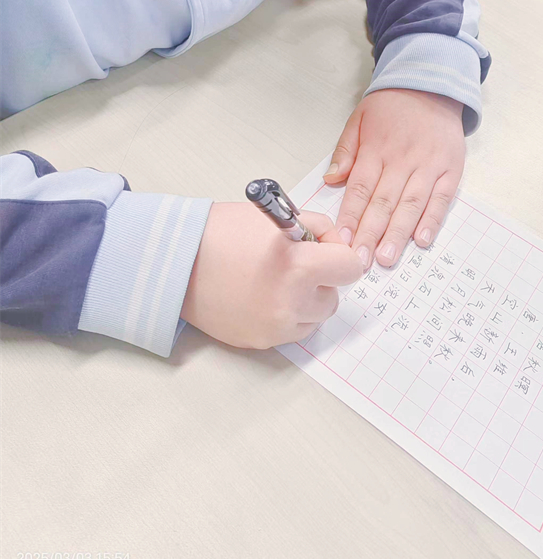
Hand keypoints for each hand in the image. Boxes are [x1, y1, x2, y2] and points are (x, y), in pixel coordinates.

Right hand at [181, 202, 362, 348]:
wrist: (175, 261)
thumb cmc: (219, 233)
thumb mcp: (275, 217)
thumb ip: (313, 228)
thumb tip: (334, 244)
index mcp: (298, 265)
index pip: (350, 267)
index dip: (338, 253)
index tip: (325, 248)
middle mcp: (291, 302)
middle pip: (333, 297)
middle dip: (321, 280)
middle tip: (296, 263)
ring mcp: (275, 326)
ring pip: (314, 318)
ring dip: (305, 301)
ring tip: (276, 280)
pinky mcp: (260, 341)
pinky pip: (290, 332)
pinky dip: (285, 315)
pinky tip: (261, 295)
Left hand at [324, 89, 464, 270]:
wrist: (432, 84)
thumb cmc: (392, 105)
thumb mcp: (359, 118)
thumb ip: (346, 150)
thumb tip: (331, 179)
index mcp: (377, 148)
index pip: (361, 188)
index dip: (350, 215)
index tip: (341, 239)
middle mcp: (402, 159)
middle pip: (384, 201)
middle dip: (371, 233)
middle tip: (360, 260)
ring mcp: (429, 165)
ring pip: (411, 204)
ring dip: (398, 233)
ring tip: (386, 258)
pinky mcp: (451, 168)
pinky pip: (441, 198)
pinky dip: (432, 220)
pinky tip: (422, 239)